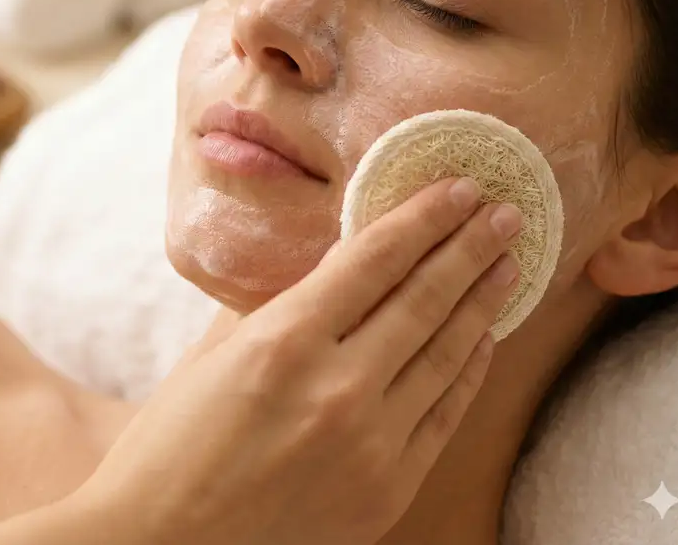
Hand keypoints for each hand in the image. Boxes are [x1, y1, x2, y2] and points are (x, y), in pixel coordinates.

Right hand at [75, 177, 520, 544]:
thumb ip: (275, 310)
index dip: (422, 218)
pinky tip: (484, 339)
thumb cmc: (168, 447)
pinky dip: (469, 371)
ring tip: (508, 265)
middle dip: (469, 248)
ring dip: (482, 302)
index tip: (456, 188)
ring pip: (445, 353)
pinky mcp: (388, 489)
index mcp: (283, 341)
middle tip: (504, 214)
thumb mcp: (211, 356)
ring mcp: (370, 443)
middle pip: (423, 298)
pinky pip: (444, 414)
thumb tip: (329, 273)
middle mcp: (336, 387)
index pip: (373, 259)